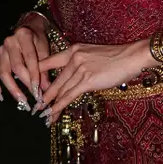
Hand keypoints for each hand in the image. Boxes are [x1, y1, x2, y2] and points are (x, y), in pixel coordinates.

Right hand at [0, 14, 49, 108]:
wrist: (28, 28)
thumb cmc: (37, 39)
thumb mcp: (44, 49)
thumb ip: (44, 69)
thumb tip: (46, 90)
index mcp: (24, 36)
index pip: (29, 59)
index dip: (34, 76)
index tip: (39, 91)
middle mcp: (10, 42)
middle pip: (16, 67)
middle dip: (26, 84)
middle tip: (33, 98)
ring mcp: (0, 49)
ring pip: (4, 72)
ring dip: (12, 88)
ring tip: (21, 100)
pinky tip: (0, 95)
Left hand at [36, 39, 153, 124]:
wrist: (131, 56)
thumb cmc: (116, 57)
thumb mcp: (92, 55)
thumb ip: (79, 64)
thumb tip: (71, 80)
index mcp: (73, 49)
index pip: (48, 62)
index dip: (38, 75)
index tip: (31, 85)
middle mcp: (74, 57)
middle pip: (53, 79)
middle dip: (43, 95)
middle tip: (35, 105)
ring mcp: (80, 68)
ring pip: (60, 90)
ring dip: (50, 104)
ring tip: (42, 114)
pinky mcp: (87, 80)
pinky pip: (69, 95)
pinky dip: (59, 106)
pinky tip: (53, 113)